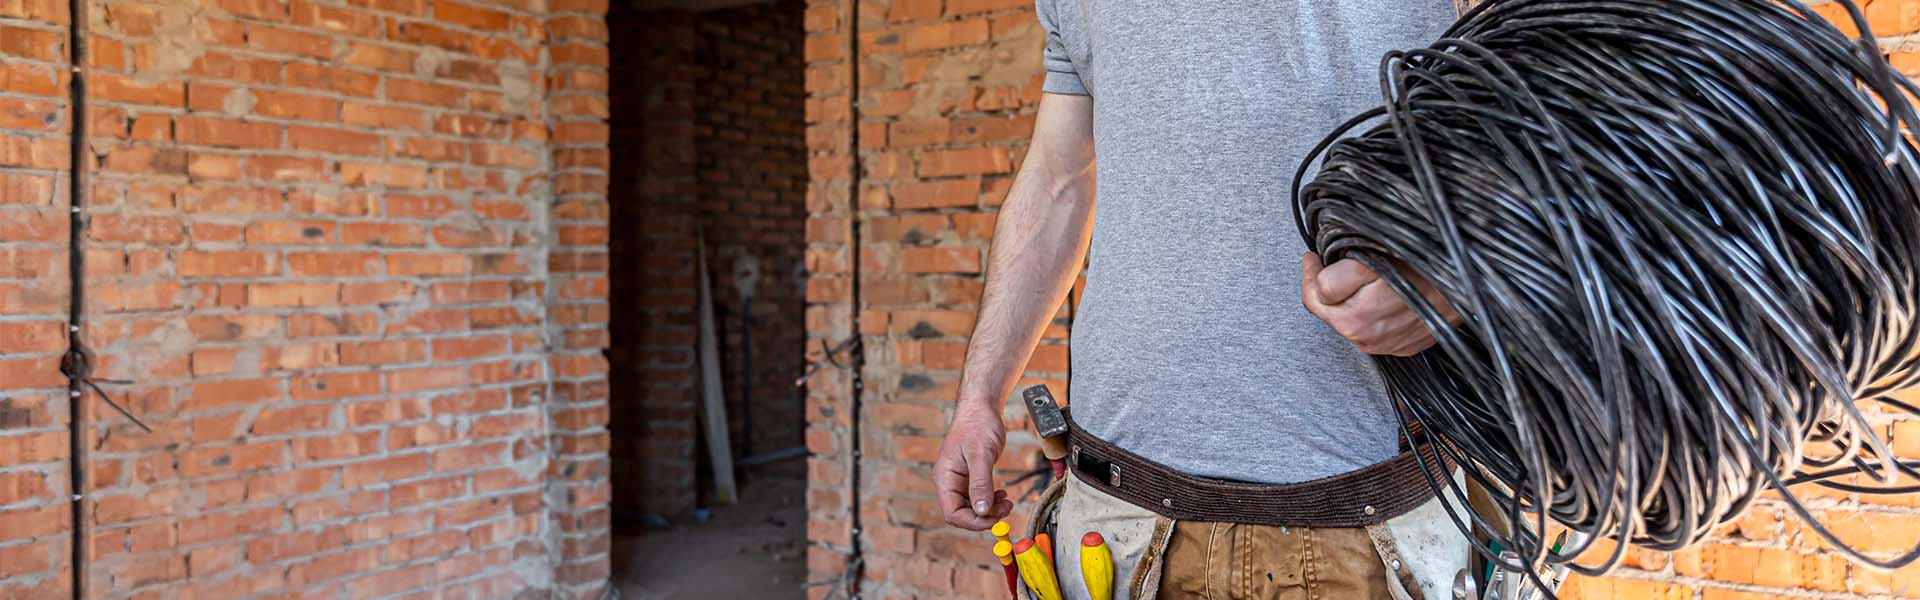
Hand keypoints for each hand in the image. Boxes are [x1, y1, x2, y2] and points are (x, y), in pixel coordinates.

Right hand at [934, 402, 1014, 529]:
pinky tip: (1002, 495)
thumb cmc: (977, 425)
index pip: (952, 513)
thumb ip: (980, 484)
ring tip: (1007, 501)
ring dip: (990, 510)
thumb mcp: (981, 454)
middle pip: (962, 514)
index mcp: (945, 478)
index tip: (994, 519)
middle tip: (1006, 509)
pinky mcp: (970, 477)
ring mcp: (959, 480)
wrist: (981, 408)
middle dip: (984, 516)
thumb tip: (982, 511)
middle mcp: (949, 482)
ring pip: (972, 507)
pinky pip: (978, 497)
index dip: (973, 521)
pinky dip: (991, 500)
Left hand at [1301, 252, 1460, 356]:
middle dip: (1322, 289)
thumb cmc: (1433, 254)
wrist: (1480, 278)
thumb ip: (1348, 248)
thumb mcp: (1383, 240)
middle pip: (1326, 311)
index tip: (1314, 256)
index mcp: (1362, 298)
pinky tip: (1377, 298)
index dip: (1313, 268)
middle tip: (1324, 266)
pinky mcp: (1402, 348)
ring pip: (1346, 324)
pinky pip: (1371, 334)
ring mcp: (1385, 342)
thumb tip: (1323, 252)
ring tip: (1356, 281)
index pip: (1318, 289)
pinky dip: (1368, 316)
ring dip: (1345, 303)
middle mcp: (1369, 327)